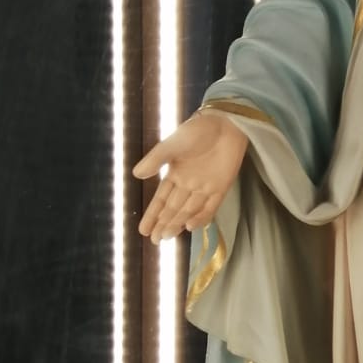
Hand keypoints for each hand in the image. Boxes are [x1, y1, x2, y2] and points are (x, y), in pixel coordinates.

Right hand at [133, 110, 249, 242]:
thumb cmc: (198, 130)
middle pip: (174, 208)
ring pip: (189, 210)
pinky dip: (201, 217)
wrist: (226, 123)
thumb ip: (156, 159)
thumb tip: (136, 175)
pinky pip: (211, 206)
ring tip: (166, 236)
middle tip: (155, 240)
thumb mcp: (173, 143)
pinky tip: (189, 226)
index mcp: (175, 174)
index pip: (161, 199)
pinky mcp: (222, 187)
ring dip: (178, 223)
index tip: (143, 230)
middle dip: (164, 224)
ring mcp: (205, 187)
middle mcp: (188, 184)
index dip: (153, 215)